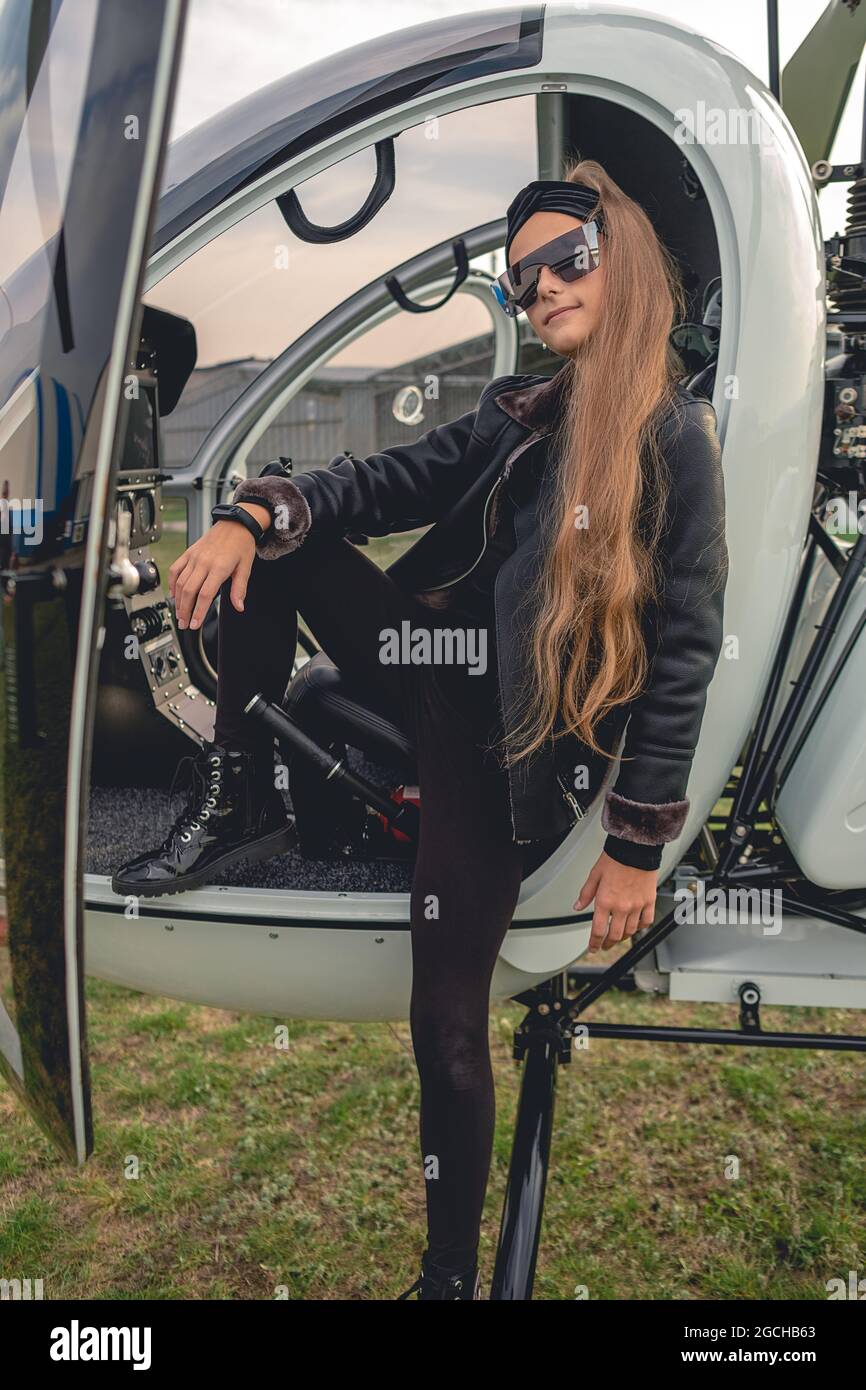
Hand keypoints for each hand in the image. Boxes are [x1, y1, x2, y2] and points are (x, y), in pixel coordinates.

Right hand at [168, 504, 268, 629]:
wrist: (235, 524)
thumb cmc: (241, 545)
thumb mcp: (246, 568)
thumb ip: (240, 589)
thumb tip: (239, 606)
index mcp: (219, 567)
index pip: (205, 595)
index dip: (198, 612)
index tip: (195, 624)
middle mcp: (204, 562)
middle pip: (189, 591)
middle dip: (185, 610)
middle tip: (185, 624)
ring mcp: (194, 557)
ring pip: (181, 582)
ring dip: (178, 601)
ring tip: (180, 614)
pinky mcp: (188, 553)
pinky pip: (176, 569)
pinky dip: (172, 583)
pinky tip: (174, 595)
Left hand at [574, 851, 656, 951]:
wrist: (635, 848)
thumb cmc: (615, 858)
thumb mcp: (594, 875)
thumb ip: (586, 893)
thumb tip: (578, 906)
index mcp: (605, 901)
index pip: (598, 930)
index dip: (594, 943)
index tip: (592, 948)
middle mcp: (622, 906)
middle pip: (615, 935)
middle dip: (608, 944)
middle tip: (604, 946)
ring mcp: (637, 905)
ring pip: (630, 931)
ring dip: (622, 938)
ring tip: (618, 938)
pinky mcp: (649, 901)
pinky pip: (646, 921)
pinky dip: (640, 927)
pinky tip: (635, 927)